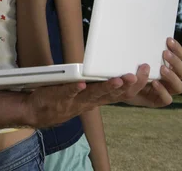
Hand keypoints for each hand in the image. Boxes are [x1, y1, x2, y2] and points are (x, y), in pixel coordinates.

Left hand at [26, 65, 150, 127]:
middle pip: (111, 95)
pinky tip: (81, 84)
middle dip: (126, 86)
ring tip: (118, 80)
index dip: (133, 86)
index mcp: (95, 99)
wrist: (36, 112)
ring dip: (106, 87)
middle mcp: (88, 102)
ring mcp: (74, 101)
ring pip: (93, 94)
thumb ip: (94, 85)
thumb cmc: (60, 100)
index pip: (119, 95)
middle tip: (138, 75)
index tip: (145, 73)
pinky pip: (68, 93)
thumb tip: (107, 68)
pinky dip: (75, 89)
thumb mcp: (82, 95)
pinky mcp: (59, 97)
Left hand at [125, 37, 181, 107]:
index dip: (178, 49)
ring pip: (179, 87)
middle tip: (165, 53)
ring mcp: (166, 90)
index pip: (180, 56)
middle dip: (176, 62)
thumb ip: (142, 48)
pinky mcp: (158, 101)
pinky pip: (167, 99)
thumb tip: (141, 28)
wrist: (119, 84)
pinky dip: (162, 91)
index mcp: (169, 65)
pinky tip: (155, 83)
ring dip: (171, 76)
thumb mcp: (135, 56)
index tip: (168, 39)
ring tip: (161, 68)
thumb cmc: (129, 66)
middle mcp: (171, 78)